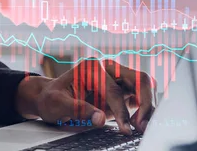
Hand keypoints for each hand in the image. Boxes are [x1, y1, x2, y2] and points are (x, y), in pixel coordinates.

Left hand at [16, 59, 156, 134]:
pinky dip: (144, 108)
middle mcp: (107, 68)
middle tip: (142, 126)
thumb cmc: (51, 98)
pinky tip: (140, 122)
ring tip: (143, 126)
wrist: (49, 98)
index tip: (126, 128)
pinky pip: (139, 95)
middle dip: (145, 102)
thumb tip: (100, 119)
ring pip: (143, 86)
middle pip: (138, 79)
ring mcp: (116, 77)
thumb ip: (79, 109)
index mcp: (92, 67)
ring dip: (148, 105)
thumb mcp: (58, 104)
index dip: (122, 111)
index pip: (114, 89)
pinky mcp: (120, 89)